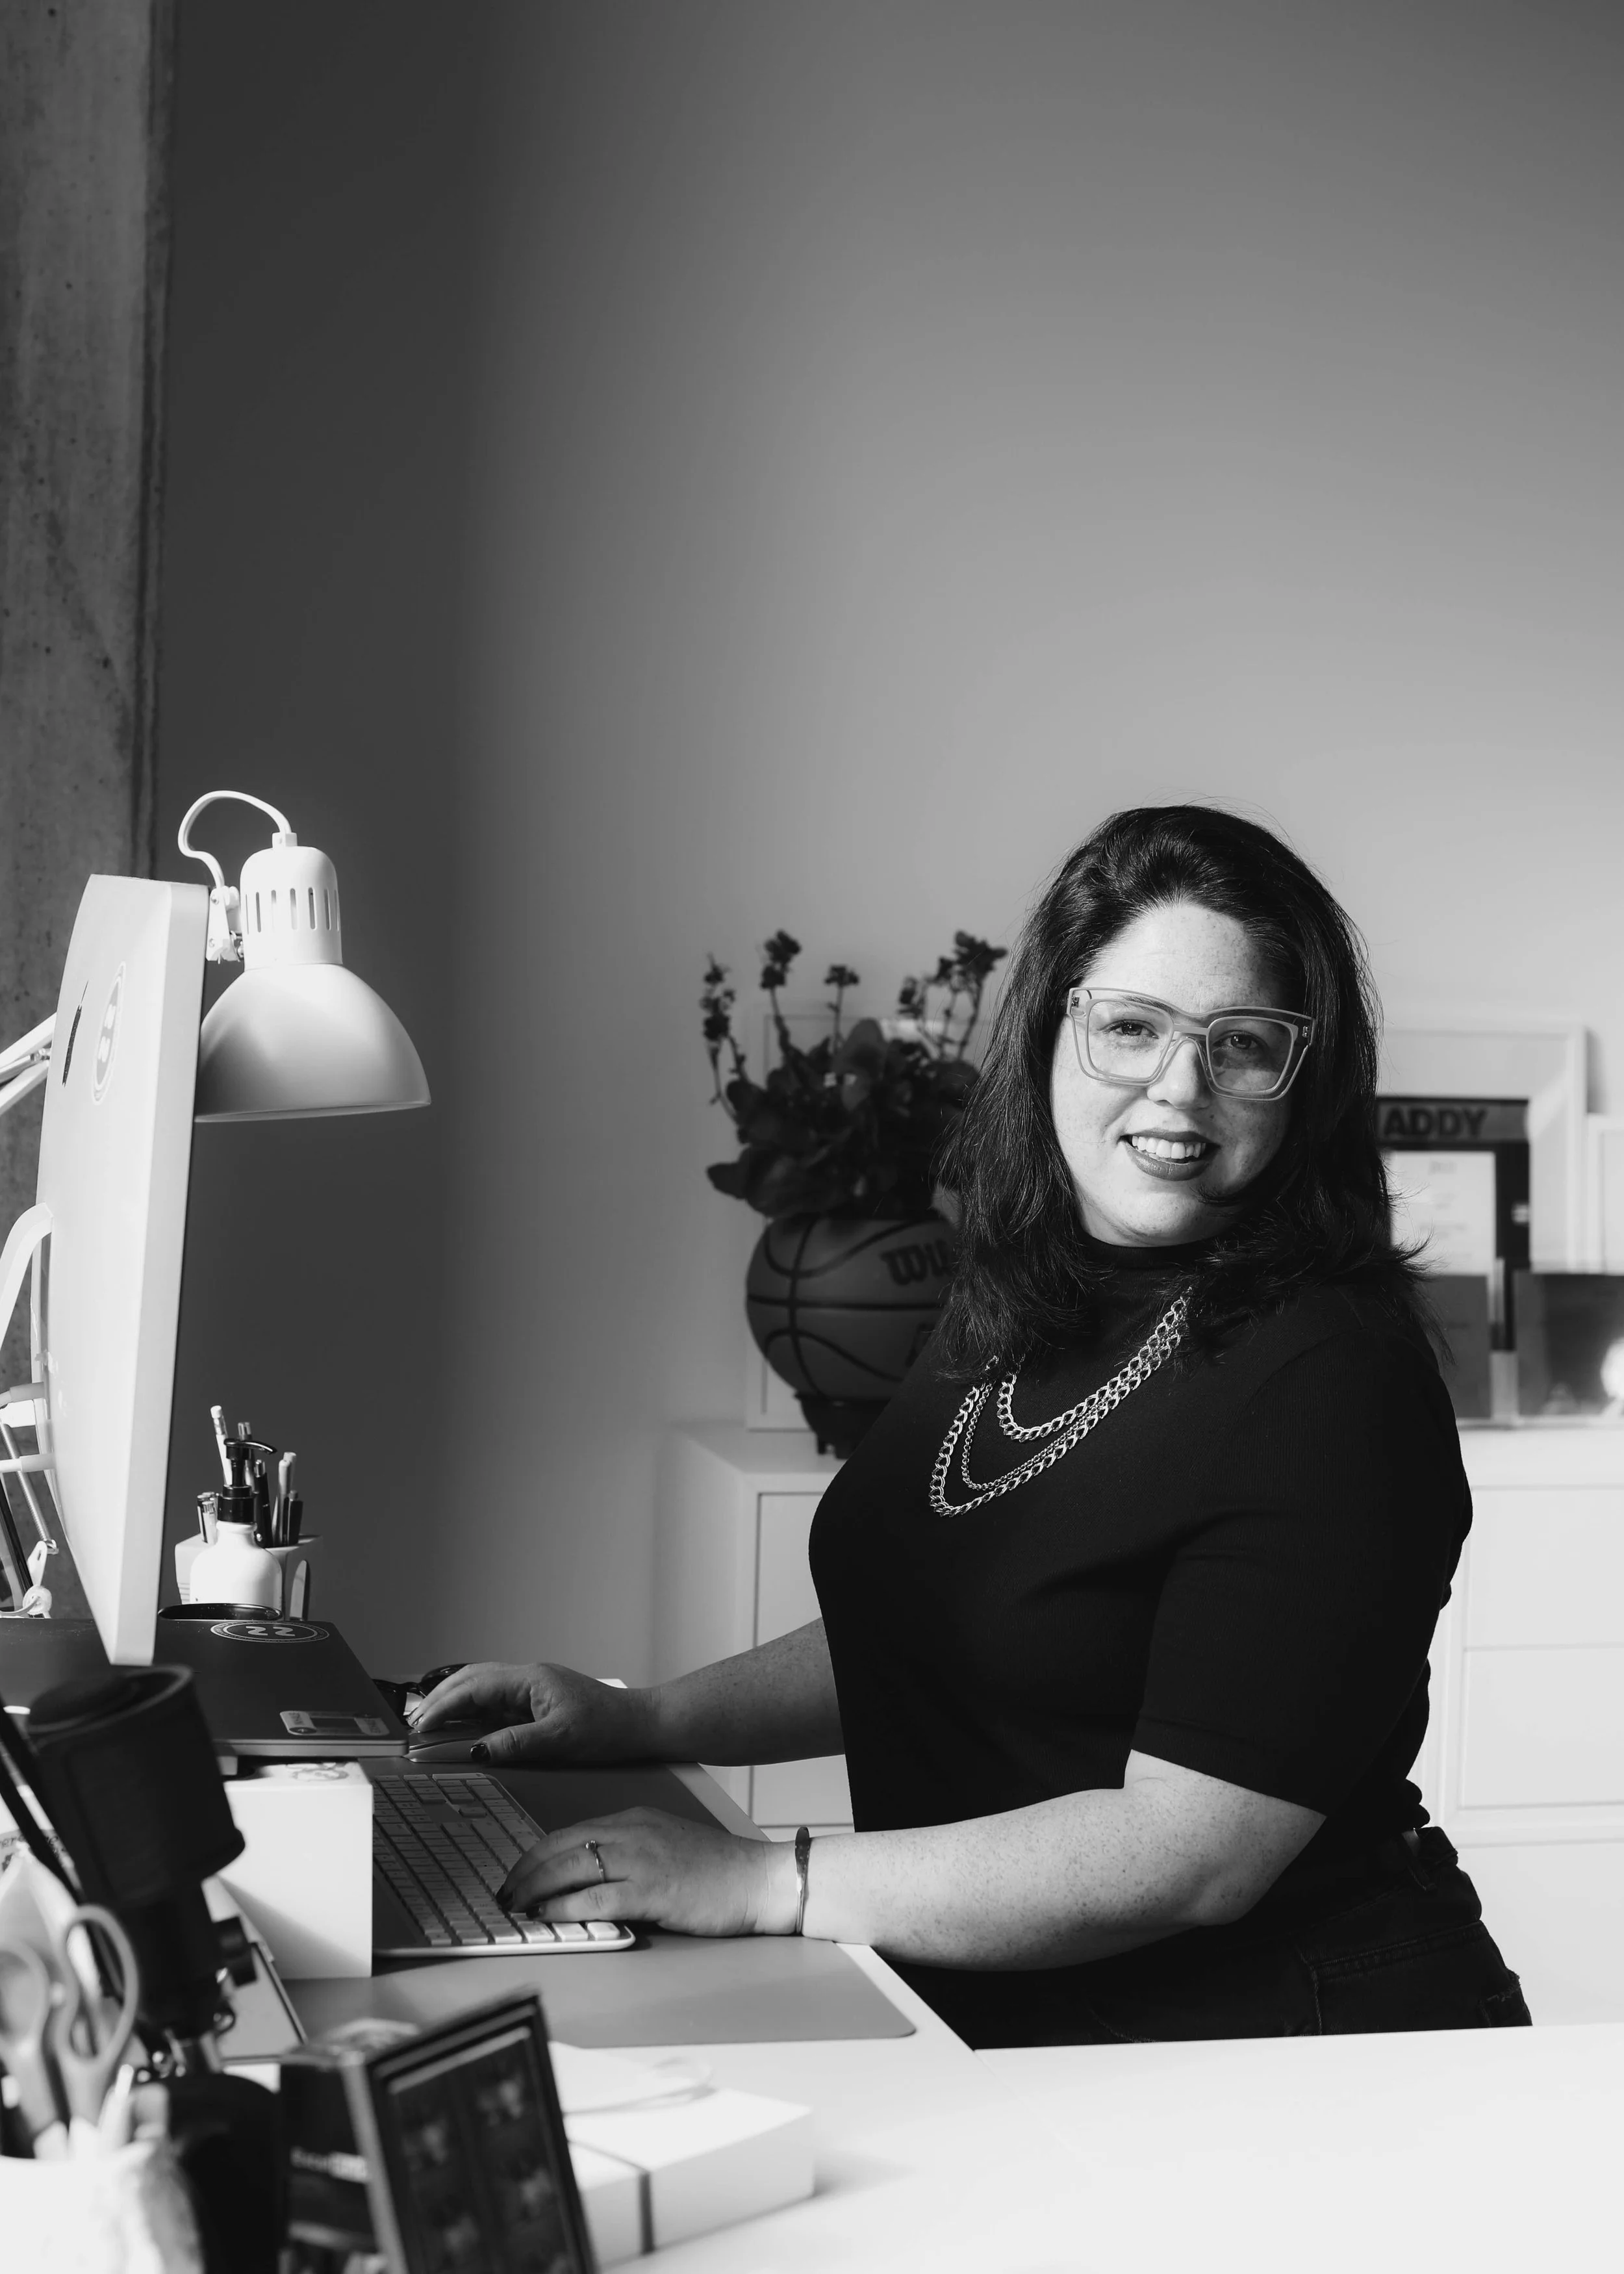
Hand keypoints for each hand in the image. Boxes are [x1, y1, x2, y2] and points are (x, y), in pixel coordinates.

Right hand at [408, 1661, 654, 1763]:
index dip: (444, 1705)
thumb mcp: (561, 1739)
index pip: (475, 1686)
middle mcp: (528, 1678)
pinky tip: (463, 1724)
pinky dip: (473, 1709)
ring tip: (429, 1721)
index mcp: (531, 1679)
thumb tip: (478, 1749)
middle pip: (473, 1679)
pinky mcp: (538, 1701)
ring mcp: (533, 1688)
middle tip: (415, 1723)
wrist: (640, 1724)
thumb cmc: (608, 1728)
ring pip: (482, 1686)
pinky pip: (497, 1701)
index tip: (420, 1725)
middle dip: (440, 1698)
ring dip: (454, 1701)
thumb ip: (517, 1743)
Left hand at [495, 1807, 800, 1937]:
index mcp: (634, 1818)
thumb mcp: (665, 1845)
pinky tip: (548, 1917)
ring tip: (515, 1907)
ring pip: (570, 1866)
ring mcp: (641, 1859)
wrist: (756, 1879)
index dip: (535, 1854)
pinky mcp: (652, 1889)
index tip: (517, 1875)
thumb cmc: (715, 1870)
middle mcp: (632, 1831)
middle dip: (524, 1871)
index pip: (569, 1831)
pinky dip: (564, 1907)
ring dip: (534, 1889)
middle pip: (561, 1845)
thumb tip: (584, 1878)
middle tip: (504, 1894)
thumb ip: (627, 1854)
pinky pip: (596, 1897)